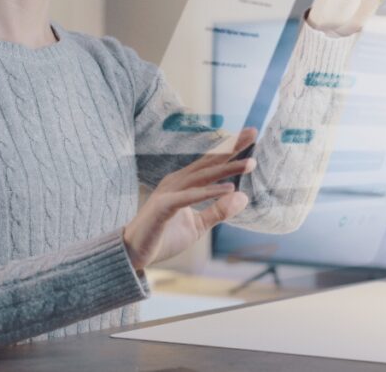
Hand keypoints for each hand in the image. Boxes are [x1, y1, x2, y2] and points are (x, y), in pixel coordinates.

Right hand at [123, 126, 258, 270]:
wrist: (133, 253)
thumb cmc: (163, 236)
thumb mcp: (198, 225)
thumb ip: (218, 211)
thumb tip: (243, 197)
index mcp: (184, 183)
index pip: (211, 163)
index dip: (230, 148)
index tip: (250, 135)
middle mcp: (177, 182)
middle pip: (208, 162)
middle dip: (231, 148)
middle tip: (252, 133)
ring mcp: (169, 192)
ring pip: (202, 177)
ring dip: (226, 169)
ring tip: (249, 164)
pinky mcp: (163, 207)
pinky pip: (189, 197)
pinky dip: (209, 192)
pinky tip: (228, 189)